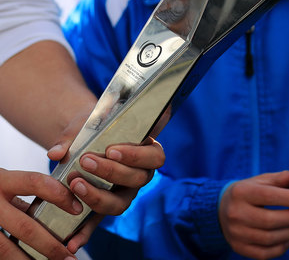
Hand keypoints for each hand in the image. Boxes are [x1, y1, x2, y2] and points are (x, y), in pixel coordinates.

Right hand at [0, 168, 81, 259]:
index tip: (79, 208)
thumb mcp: (7, 180)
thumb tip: (63, 200)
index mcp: (2, 180)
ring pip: (6, 249)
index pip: (35, 182)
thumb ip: (29, 189)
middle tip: (70, 255)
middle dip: (50, 244)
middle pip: (24, 226)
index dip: (59, 195)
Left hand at [46, 114, 164, 253]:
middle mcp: (140, 175)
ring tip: (76, 184)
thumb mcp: (87, 125)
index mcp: (147, 151)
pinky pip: (98, 222)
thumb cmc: (95, 127)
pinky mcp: (105, 208)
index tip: (111, 150)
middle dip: (111, 172)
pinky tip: (72, 242)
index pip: (154, 156)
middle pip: (136, 180)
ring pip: (120, 203)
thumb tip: (56, 153)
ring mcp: (124, 193)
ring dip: (98, 196)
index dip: (135, 156)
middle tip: (86, 161)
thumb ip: (72, 137)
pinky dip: (85, 233)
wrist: (85, 137)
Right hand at [219, 164, 288, 258]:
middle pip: (269, 220)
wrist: (222, 209)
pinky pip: (264, 253)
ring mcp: (235, 233)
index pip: (268, 196)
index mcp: (241, 192)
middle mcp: (235, 213)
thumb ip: (285, 177)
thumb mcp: (264, 181)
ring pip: (268, 239)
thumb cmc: (250, 191)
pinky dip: (282, 247)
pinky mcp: (238, 247)